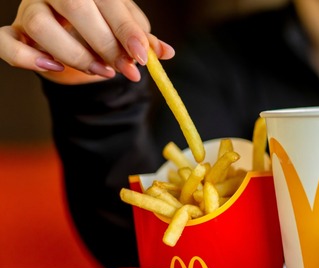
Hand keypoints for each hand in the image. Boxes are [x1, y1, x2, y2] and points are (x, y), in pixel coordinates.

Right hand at [0, 0, 173, 84]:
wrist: (76, 34)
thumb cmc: (104, 26)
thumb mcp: (127, 30)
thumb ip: (143, 40)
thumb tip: (165, 52)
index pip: (108, 2)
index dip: (126, 30)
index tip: (141, 56)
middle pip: (75, 9)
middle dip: (106, 45)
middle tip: (126, 69)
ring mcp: (31, 9)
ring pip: (40, 25)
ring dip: (74, 54)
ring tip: (102, 71)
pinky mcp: (15, 30)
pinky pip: (6, 41)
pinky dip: (27, 57)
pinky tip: (54, 67)